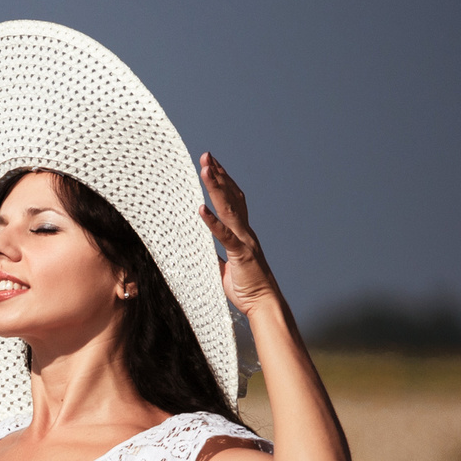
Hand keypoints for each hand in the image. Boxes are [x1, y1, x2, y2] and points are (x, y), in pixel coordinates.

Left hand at [195, 153, 286, 318]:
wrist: (263, 304)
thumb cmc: (245, 287)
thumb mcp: (223, 267)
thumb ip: (212, 254)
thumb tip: (197, 247)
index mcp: (241, 233)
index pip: (232, 201)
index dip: (223, 182)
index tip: (212, 165)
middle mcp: (244, 232)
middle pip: (231, 197)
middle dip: (218, 175)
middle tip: (206, 156)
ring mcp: (244, 241)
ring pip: (228, 209)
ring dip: (216, 188)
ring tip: (205, 170)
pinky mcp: (241, 255)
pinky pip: (224, 237)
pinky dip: (212, 223)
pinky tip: (200, 210)